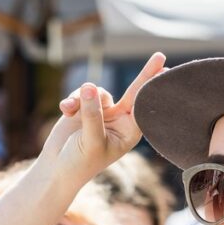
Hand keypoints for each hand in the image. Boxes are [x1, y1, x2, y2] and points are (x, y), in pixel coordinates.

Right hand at [37, 53, 165, 183]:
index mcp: (128, 132)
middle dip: (145, 74)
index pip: (144, 108)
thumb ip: (93, 114)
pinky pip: (81, 93)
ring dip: (82, 98)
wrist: (57, 168)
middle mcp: (119, 120)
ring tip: (69, 110)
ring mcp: (102, 112)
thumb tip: (89, 87)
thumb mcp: (91, 141)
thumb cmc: (80, 162)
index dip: (153, 90)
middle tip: (160, 55)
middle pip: (134, 92)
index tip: (166, 72)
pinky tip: (64, 111)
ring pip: (98, 91)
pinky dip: (72, 101)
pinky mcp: (84, 107)